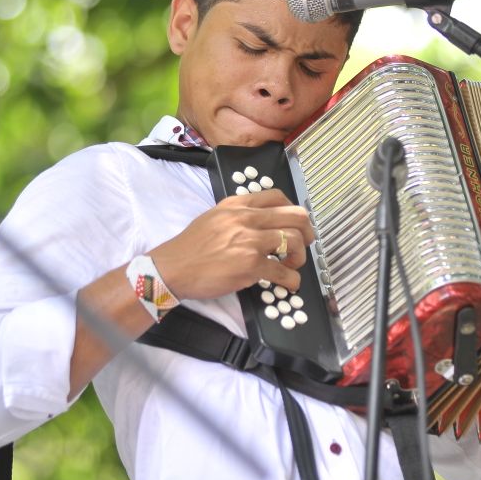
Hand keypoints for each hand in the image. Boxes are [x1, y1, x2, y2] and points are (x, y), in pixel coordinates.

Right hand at [148, 189, 313, 298]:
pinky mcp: (250, 265)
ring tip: (291, 265)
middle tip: (304, 244)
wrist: (173, 268)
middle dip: (308, 231)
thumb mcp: (214, 217)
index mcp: (238, 205)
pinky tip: (289, 283)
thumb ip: (238, 215)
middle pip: (296, 215)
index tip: (294, 224)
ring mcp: (250, 241)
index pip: (278, 196)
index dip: (293, 211)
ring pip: (295, 240)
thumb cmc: (191, 247)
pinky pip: (284, 272)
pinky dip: (292, 280)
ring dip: (300, 256)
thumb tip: (261, 221)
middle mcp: (246, 218)